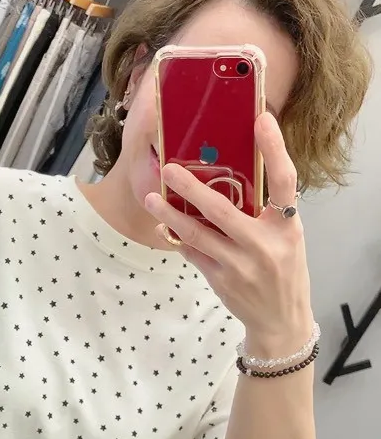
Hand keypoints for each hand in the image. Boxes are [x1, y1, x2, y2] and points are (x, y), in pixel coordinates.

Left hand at [144, 112, 313, 352]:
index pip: (285, 180)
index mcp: (287, 226)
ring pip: (197, 234)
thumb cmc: (283, 270)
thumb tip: (230, 175)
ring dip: (170, 214)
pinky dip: (174, 238)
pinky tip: (161, 226)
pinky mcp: (220, 280)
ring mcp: (240, 265)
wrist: (281, 319)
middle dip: (192, 188)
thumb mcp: (286, 238)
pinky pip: (192, 253)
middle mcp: (264, 244)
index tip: (261, 119)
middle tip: (169, 168)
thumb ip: (265, 211)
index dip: (275, 148)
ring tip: (151, 197)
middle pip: (223, 209)